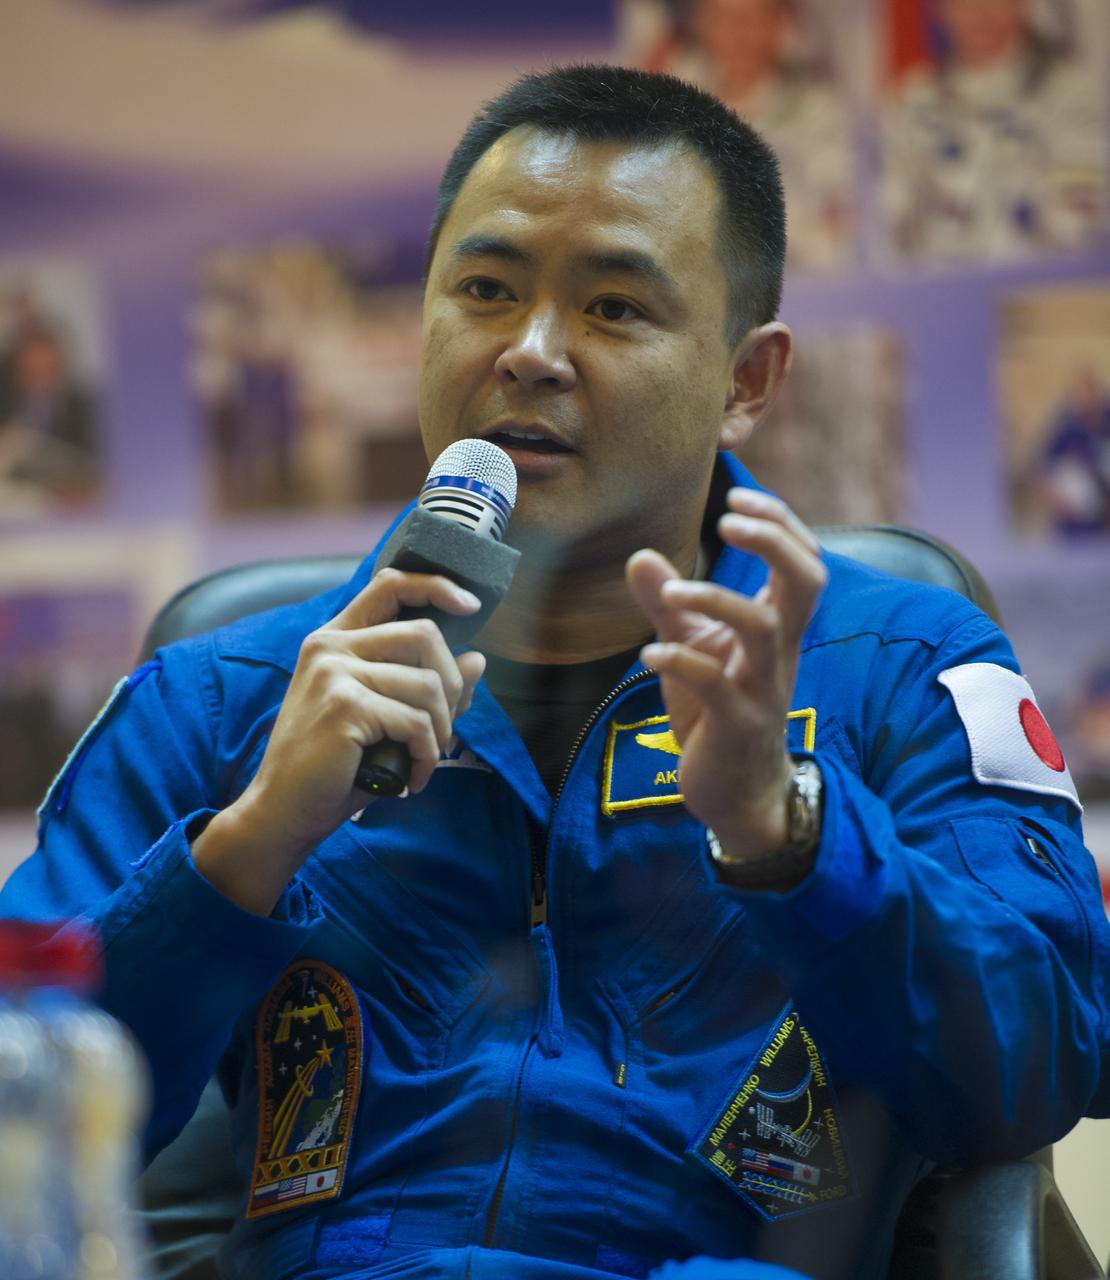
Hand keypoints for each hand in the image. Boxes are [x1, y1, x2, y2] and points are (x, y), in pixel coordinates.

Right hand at [192, 569, 484, 913]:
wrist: (283, 810)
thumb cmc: (334, 766)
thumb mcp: (384, 719)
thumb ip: (427, 687)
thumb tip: (477, 660)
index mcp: (336, 640)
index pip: (390, 585)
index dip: (436, 586)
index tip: (470, 605)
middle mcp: (331, 647)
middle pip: (424, 634)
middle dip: (452, 685)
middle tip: (443, 728)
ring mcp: (335, 673)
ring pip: (428, 684)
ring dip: (442, 730)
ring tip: (425, 758)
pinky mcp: (345, 706)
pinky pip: (417, 722)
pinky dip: (427, 755)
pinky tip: (413, 776)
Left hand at [625, 488, 825, 861]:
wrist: (735, 790)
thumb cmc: (716, 712)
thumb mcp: (690, 647)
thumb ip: (668, 602)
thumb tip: (640, 555)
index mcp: (778, 627)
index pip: (803, 559)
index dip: (781, 522)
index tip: (737, 497)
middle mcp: (780, 651)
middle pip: (806, 581)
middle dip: (773, 542)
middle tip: (726, 521)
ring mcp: (763, 688)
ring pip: (762, 628)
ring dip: (715, 599)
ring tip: (672, 594)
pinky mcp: (736, 725)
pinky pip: (716, 686)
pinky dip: (679, 664)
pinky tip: (648, 657)